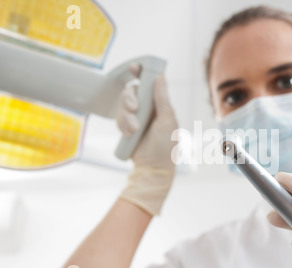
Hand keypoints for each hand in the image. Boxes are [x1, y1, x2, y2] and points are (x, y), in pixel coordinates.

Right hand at [117, 64, 177, 215]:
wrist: (152, 168)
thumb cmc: (165, 146)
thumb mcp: (167, 121)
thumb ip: (162, 100)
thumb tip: (160, 77)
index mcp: (161, 104)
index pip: (150, 83)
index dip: (141, 73)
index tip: (134, 67)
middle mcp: (148, 108)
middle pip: (132, 91)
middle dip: (129, 99)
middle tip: (134, 109)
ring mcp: (136, 117)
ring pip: (123, 105)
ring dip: (126, 116)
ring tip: (134, 130)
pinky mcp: (126, 127)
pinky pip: (118, 118)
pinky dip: (122, 125)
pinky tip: (129, 134)